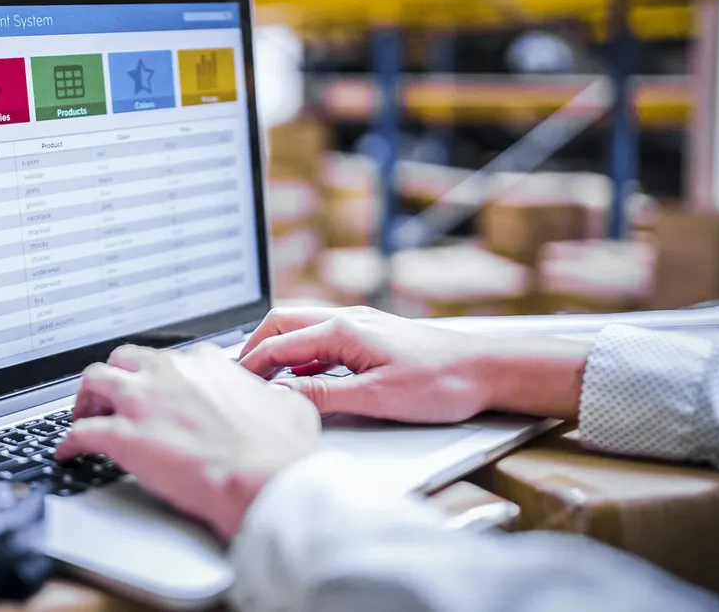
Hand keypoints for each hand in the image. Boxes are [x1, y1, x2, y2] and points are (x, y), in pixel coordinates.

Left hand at [56, 343, 320, 538]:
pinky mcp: (123, 437)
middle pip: (124, 359)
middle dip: (116, 377)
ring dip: (86, 398)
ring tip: (84, 414)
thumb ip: (272, 395)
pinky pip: (81, 432)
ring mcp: (142, 403)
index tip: (160, 389)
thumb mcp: (288, 406)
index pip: (172, 358)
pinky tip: (68, 452)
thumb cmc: (278, 450)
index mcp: (205, 364)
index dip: (161, 376)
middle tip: (114, 398)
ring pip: (94, 380)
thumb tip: (276, 397)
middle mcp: (168, 374)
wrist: (263, 479)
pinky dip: (70, 442)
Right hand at [238, 307, 589, 422]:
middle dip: (255, 346)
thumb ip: (325, 395)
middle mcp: (347, 320)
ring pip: (303, 328)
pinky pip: (323, 339)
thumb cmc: (441, 382)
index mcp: (343, 330)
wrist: (487, 369)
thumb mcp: (377, 398)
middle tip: (238, 376)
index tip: (231, 386)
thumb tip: (282, 395)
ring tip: (262, 379)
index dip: (250, 365)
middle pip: (283, 322)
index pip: (279, 343)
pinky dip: (302, 355)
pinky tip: (303, 378)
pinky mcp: (371, 336)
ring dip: (278, 349)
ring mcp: (360, 325)